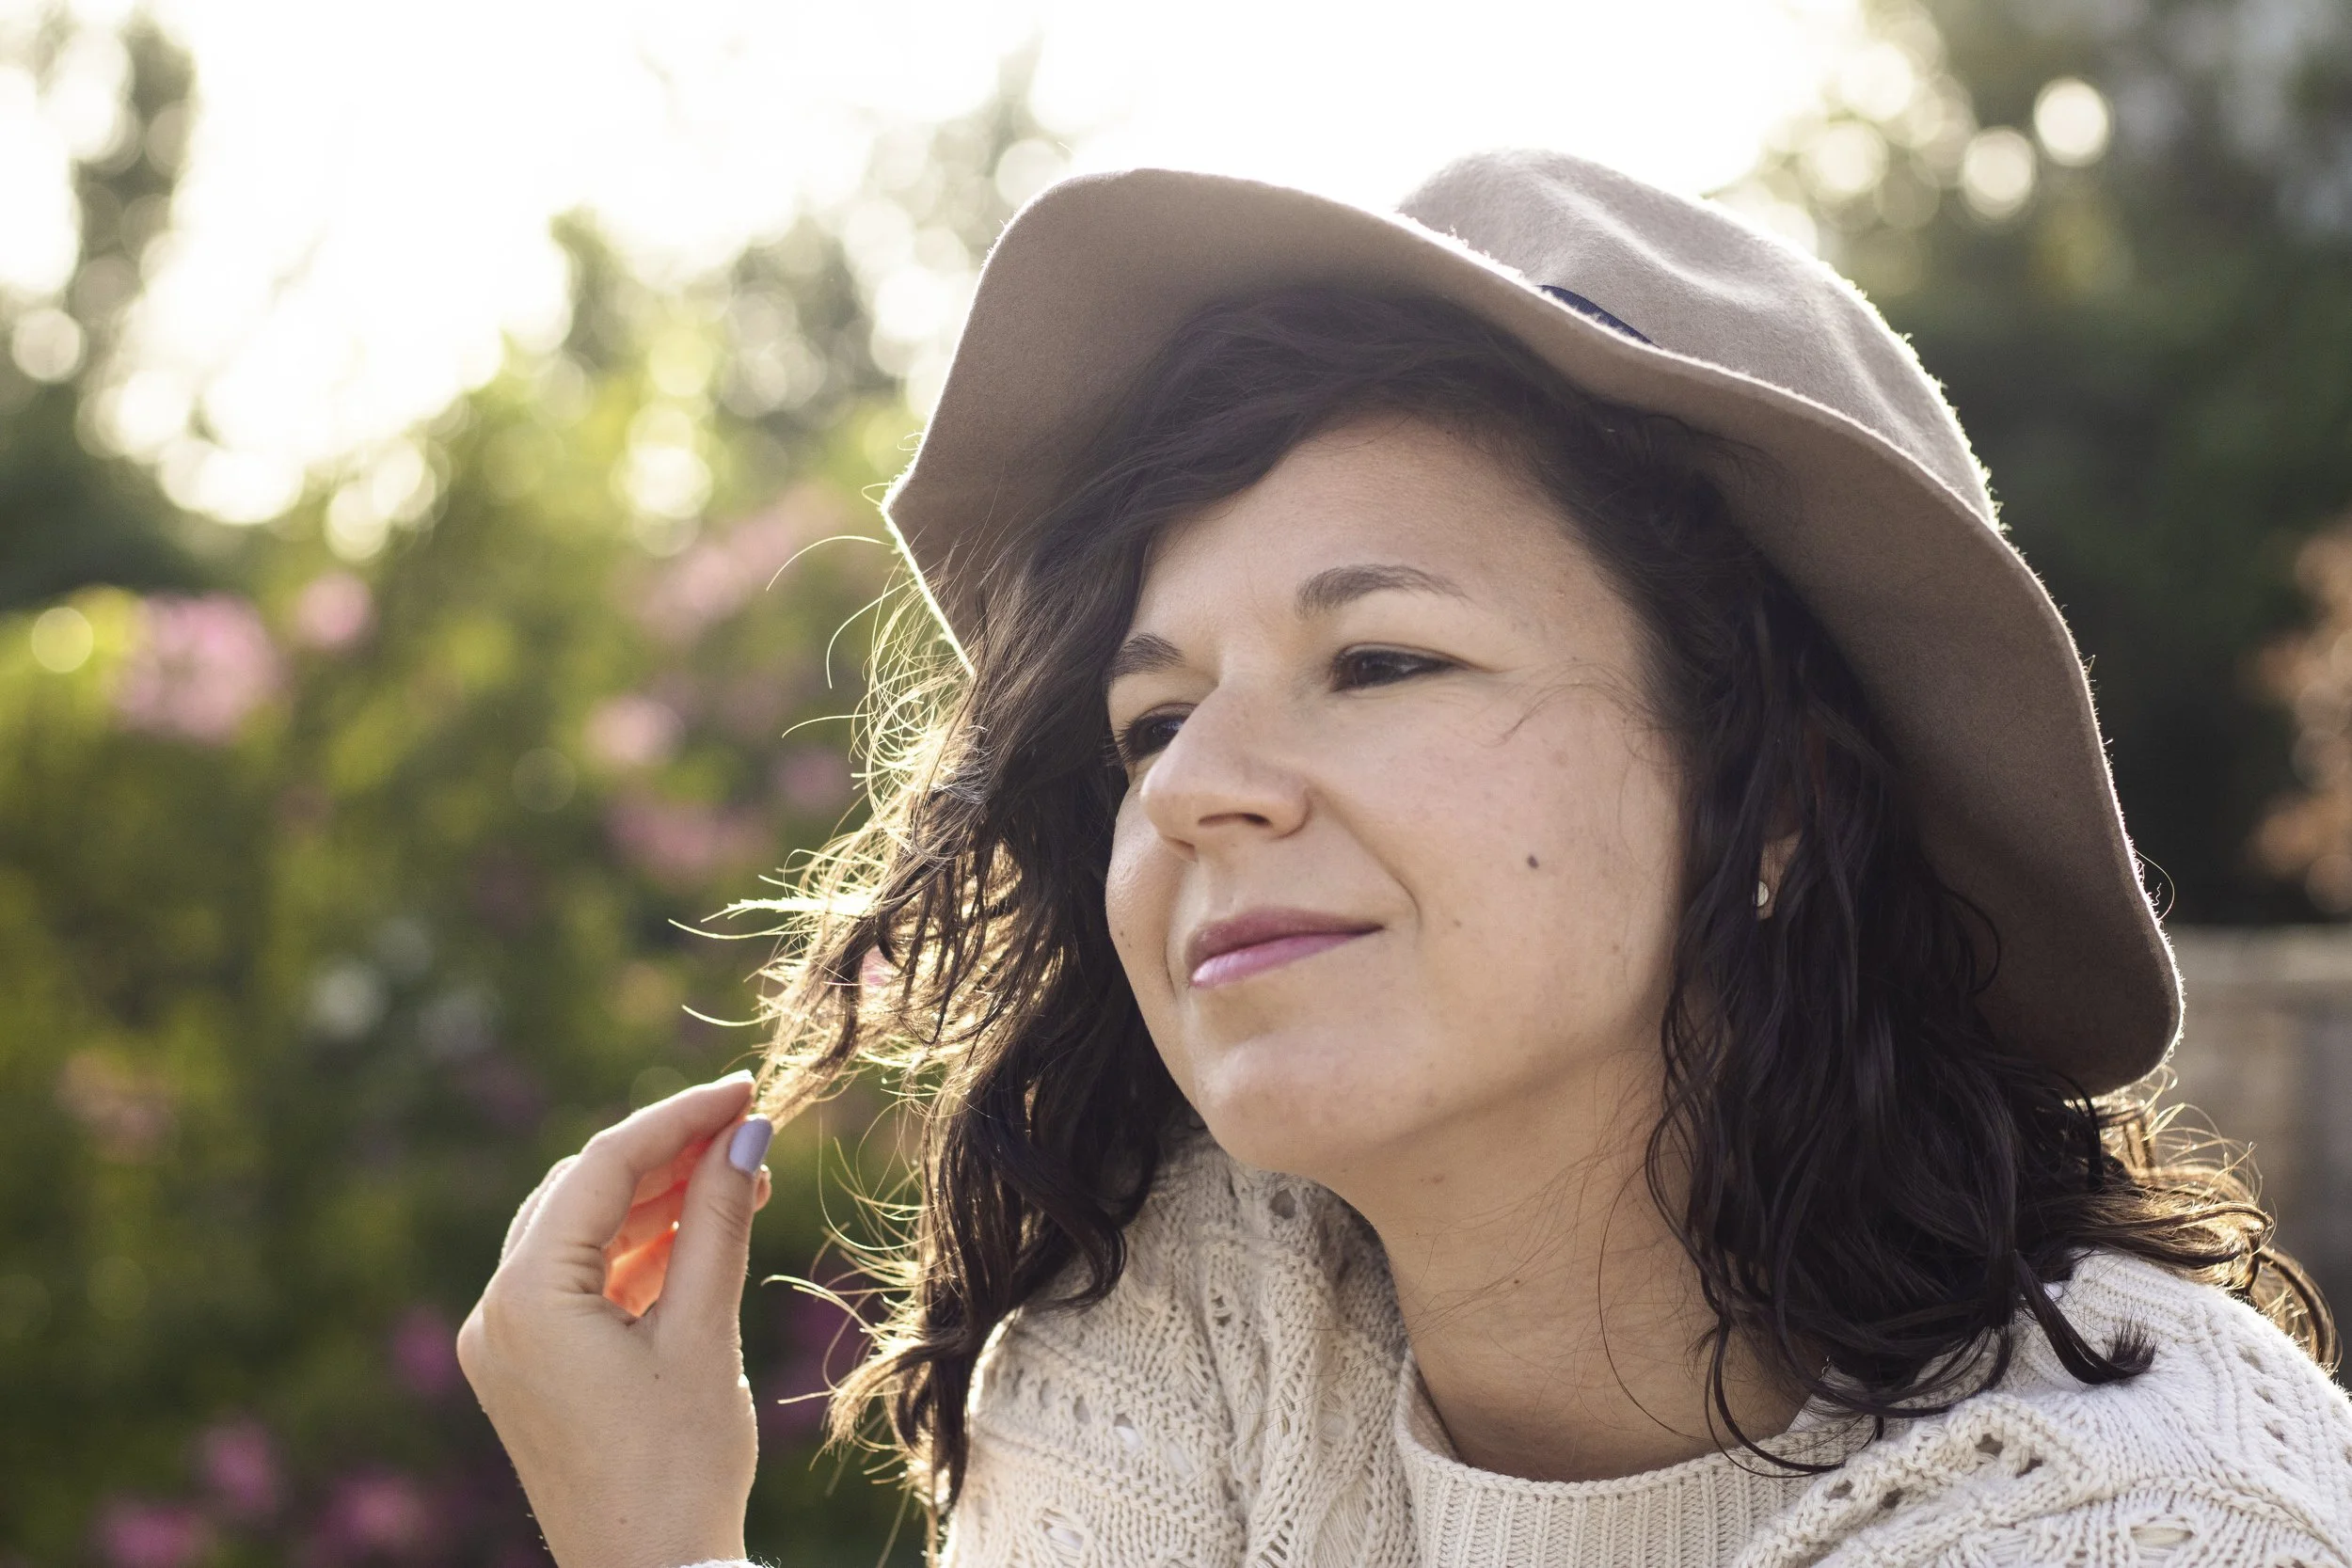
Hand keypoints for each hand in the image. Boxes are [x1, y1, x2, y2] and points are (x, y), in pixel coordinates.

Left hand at [458, 1073, 778, 1567]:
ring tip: (744, 1178)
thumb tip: (747, 1133)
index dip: (679, 1118)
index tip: (746, 1089)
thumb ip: (719, 1220)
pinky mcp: (531, 1369)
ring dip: (659, 1200)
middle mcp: (497, 1313)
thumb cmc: (677, 1468)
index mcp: (525, 1300)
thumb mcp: (704, 1331)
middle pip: (585, 1192)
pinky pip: (582, 1280)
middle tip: (751, 1129)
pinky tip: (703, 1232)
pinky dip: (640, 1251)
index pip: (603, 1168)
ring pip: (583, 1232)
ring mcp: (508, 1343)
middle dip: (669, 1155)